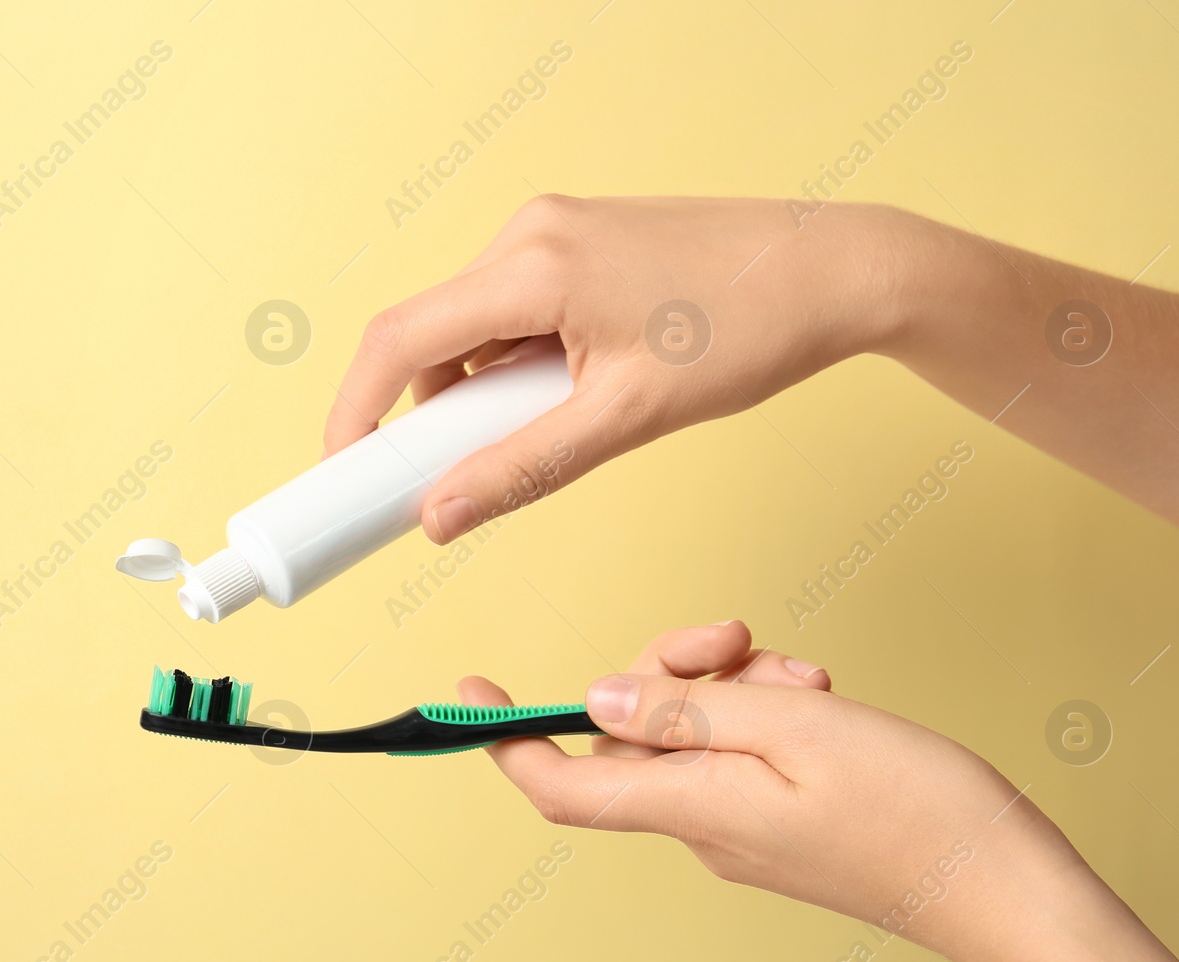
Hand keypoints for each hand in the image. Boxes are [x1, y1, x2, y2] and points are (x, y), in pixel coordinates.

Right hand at [324, 197, 915, 543]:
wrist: (835, 268)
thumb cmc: (751, 331)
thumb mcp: (628, 419)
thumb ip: (523, 469)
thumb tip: (440, 514)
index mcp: (533, 265)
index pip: (398, 339)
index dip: (354, 411)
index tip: (343, 471)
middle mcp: (531, 231)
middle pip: (428, 331)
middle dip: (425, 411)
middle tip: (449, 478)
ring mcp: (554, 229)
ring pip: (471, 323)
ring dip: (479, 388)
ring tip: (551, 429)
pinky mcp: (578, 239)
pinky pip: (511, 307)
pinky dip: (514, 362)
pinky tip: (570, 392)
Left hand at [462, 622, 1178, 961]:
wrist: (1005, 884)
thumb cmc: (915, 810)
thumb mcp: (794, 728)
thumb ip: (688, 710)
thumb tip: (600, 696)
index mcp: (691, 806)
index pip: (562, 780)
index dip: (505, 737)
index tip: (471, 690)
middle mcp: (701, 823)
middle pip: (635, 727)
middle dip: (675, 666)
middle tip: (738, 639)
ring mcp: (739, 826)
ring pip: (695, 727)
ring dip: (737, 683)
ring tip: (805, 678)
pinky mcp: (776, 820)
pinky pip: (739, 749)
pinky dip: (768, 709)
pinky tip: (817, 699)